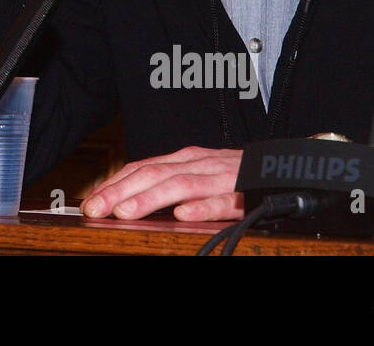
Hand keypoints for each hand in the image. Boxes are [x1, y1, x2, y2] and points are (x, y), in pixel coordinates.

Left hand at [81, 146, 244, 221]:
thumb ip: (167, 183)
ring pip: (180, 186)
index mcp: (184, 159)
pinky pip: (221, 201)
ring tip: (126, 212)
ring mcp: (219, 178)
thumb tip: (127, 200)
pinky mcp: (244, 194)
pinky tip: (182, 215)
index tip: (91, 201)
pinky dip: (201, 207)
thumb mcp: (197, 173)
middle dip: (121, 192)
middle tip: (96, 208)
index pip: (141, 168)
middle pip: (153, 175)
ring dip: (150, 199)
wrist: (282, 164)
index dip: (114, 184)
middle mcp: (197, 164)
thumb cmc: (233, 175)